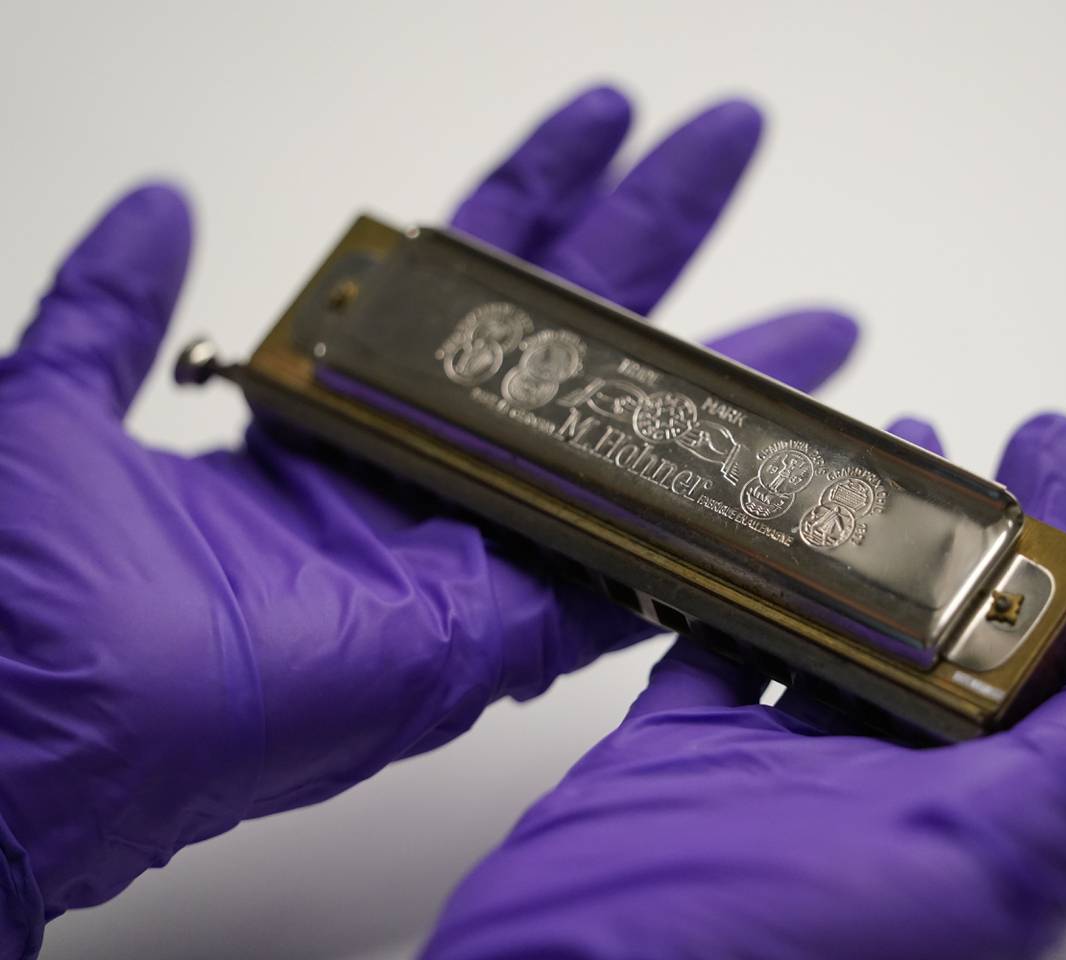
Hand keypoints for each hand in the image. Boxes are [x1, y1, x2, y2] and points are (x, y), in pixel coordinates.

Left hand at [0, 85, 858, 951]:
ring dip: (715, 385)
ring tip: (815, 326)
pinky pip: (619, 582)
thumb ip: (116, 306)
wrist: (39, 737)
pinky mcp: (494, 636)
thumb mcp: (54, 402)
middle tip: (732, 155)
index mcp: (333, 405)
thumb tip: (158, 206)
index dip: (540, 187)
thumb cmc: (31, 588)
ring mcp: (467, 551)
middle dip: (659, 237)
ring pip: (621, 448)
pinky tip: (782, 479)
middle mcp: (418, 468)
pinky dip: (703, 538)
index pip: (462, 271)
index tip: (607, 117)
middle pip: (567, 329)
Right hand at [421, 415, 1065, 959]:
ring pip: (866, 637)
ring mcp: (790, 775)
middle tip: (1038, 438)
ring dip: (897, 544)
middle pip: (986, 642)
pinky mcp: (687, 760)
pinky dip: (757, 587)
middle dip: (1020, 534)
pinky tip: (772, 525)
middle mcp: (900, 797)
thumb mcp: (987, 869)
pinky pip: (736, 651)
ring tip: (914, 448)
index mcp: (993, 821)